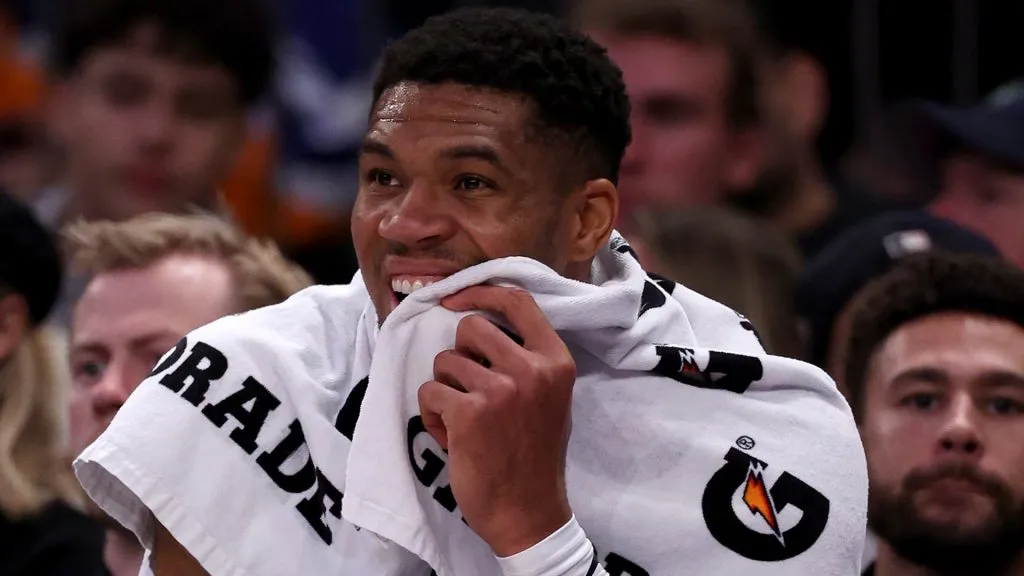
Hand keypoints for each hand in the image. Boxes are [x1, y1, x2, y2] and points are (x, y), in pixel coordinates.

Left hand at [418, 285, 575, 556]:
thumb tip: (483, 321)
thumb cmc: (534, 455)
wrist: (528, 512)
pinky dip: (433, 414)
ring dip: (446, 390)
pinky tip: (454, 438)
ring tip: (464, 421)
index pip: (517, 301)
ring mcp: (499, 390)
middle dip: (459, 355)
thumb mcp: (551, 397)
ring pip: (444, 362)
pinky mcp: (468, 413)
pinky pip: (430, 392)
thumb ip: (528, 359)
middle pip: (470, 327)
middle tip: (469, 388)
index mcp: (556, 361)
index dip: (480, 292)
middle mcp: (531, 369)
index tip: (455, 299)